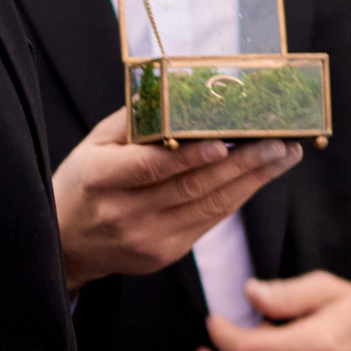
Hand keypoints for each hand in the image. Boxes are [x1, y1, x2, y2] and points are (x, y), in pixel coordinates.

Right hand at [55, 111, 302, 291]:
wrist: (66, 242)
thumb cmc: (84, 182)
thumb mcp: (94, 144)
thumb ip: (136, 122)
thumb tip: (182, 96)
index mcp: (100, 178)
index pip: (150, 167)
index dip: (189, 156)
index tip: (225, 142)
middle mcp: (123, 212)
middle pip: (191, 187)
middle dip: (242, 163)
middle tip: (279, 142)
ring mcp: (146, 238)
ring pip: (209, 207)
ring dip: (252, 180)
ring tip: (283, 156)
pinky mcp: (163, 254)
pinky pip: (208, 222)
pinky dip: (236, 197)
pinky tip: (259, 177)